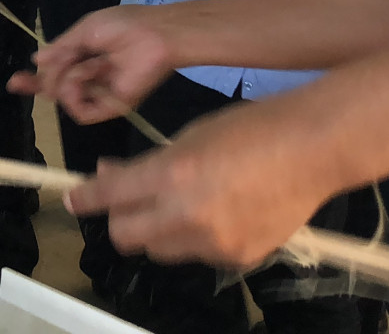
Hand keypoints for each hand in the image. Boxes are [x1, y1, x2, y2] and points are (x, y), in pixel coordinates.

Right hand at [8, 4, 178, 124]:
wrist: (154, 36)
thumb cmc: (123, 26)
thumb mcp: (85, 30)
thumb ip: (61, 48)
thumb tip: (37, 59)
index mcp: (86, 59)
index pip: (55, 74)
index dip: (35, 80)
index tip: (14, 81)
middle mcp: (91, 79)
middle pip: (57, 90)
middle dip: (46, 80)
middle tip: (42, 73)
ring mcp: (101, 94)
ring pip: (66, 99)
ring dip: (68, 80)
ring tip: (87, 65)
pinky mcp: (112, 107)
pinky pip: (82, 113)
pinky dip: (76, 96)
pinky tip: (84, 77)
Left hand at [65, 98, 329, 267]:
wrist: (314, 148)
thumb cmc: (251, 128)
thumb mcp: (190, 135)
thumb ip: (149, 163)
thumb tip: (112, 176)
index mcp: (173, 174)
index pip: (110, 196)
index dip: (85, 197)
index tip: (73, 198)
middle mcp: (187, 216)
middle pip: (126, 236)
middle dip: (120, 218)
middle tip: (128, 200)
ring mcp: (214, 243)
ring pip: (161, 249)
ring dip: (158, 229)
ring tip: (181, 203)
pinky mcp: (238, 259)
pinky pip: (199, 255)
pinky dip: (197, 237)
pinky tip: (219, 212)